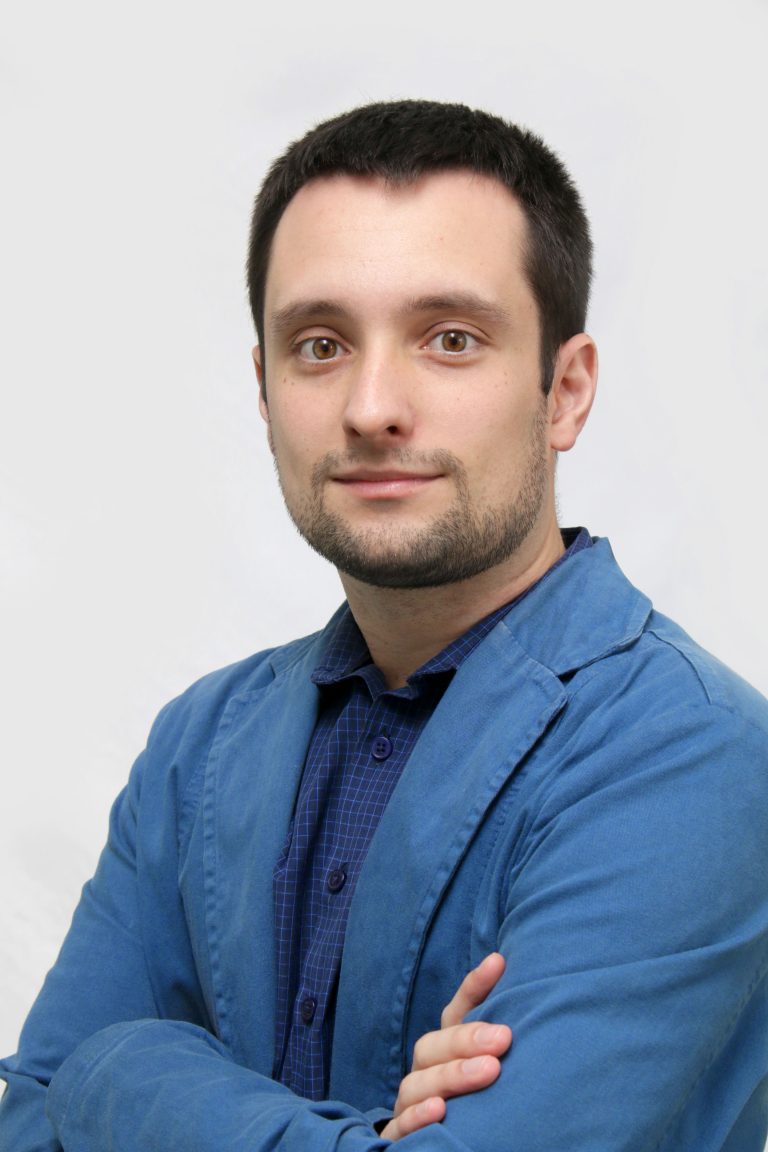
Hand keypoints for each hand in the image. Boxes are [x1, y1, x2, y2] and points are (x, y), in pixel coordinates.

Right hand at [380, 953, 510, 1139]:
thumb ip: (490, 1021)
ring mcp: (408, 1103)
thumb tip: (502, 962)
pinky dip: (418, 1116)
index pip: (454, 1014)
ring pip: (417, 1084)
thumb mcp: (481, 1060)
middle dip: (466, 1040)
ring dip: (452, 1076)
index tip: (498, 964)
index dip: (475, 988)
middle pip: (432, 1047)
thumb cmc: (466, 1100)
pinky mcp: (399, 1136)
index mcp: (443, 1051)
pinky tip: (440, 1111)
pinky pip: (401, 1125)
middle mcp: (422, 1072)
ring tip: (488, 1070)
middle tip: (503, 1038)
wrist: (436, 1144)